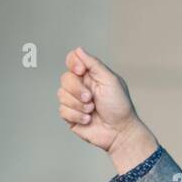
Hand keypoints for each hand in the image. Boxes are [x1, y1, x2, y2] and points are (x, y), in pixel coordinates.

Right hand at [57, 47, 156, 170]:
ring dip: (79, 105)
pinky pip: (62, 110)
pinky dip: (76, 115)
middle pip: (65, 78)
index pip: (72, 60)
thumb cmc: (119, 106)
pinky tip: (88, 119)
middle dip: (77, 89)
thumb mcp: (110, 80)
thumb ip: (94, 64)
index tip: (81, 71)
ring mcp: (75, 101)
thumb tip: (79, 50)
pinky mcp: (71, 116)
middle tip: (91, 98)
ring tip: (92, 110)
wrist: (119, 132)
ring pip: (61, 94)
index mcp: (91, 75)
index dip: (73, 64)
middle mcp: (81, 86)